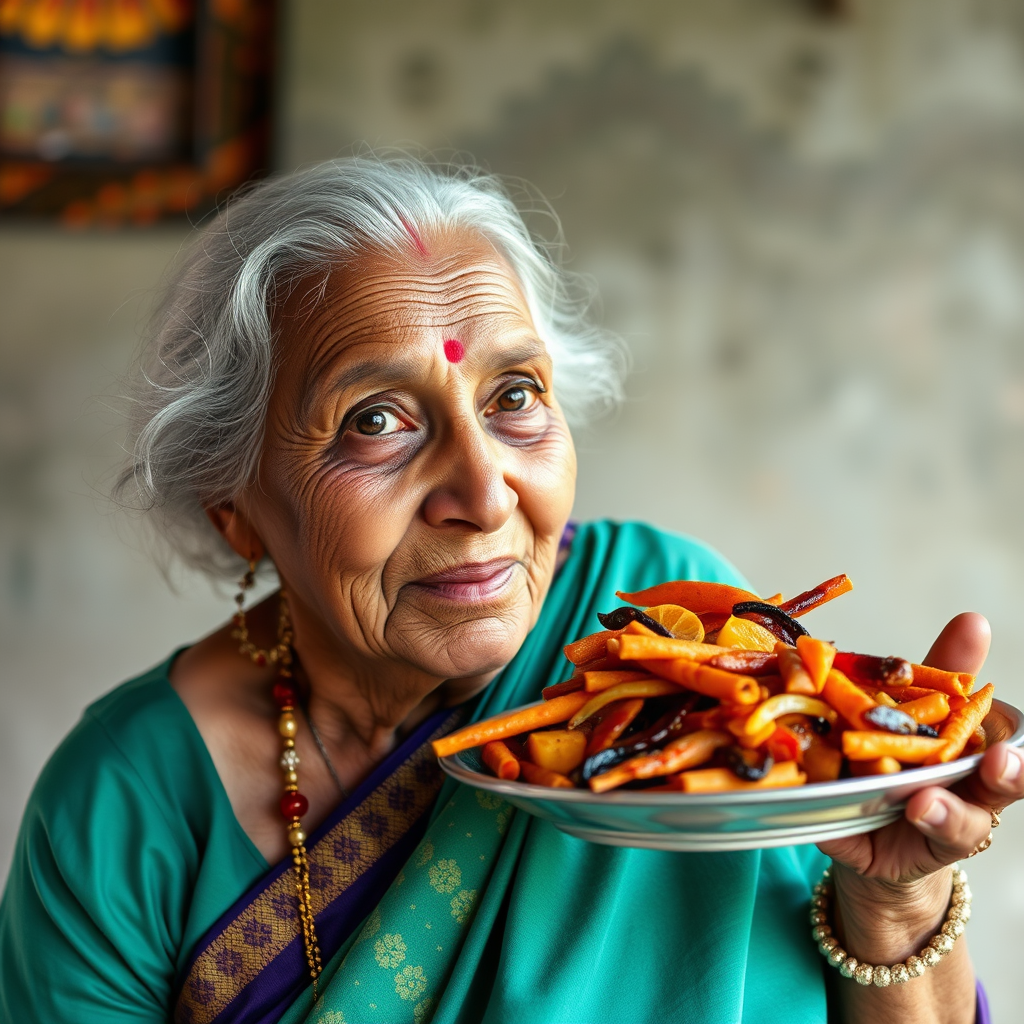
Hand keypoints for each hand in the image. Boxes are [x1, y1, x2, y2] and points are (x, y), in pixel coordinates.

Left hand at [820, 621, 1007, 1023]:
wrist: (864, 826)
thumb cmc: (906, 761)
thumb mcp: (925, 709)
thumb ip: (950, 671)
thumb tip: (974, 620)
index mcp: (981, 766)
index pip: (1011, 758)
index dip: (1016, 758)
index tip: (1010, 746)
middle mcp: (967, 803)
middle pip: (995, 795)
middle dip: (1002, 780)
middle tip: (998, 763)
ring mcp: (927, 834)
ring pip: (948, 829)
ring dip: (939, 814)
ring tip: (922, 803)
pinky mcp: (877, 855)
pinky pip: (863, 846)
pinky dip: (849, 835)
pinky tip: (834, 827)